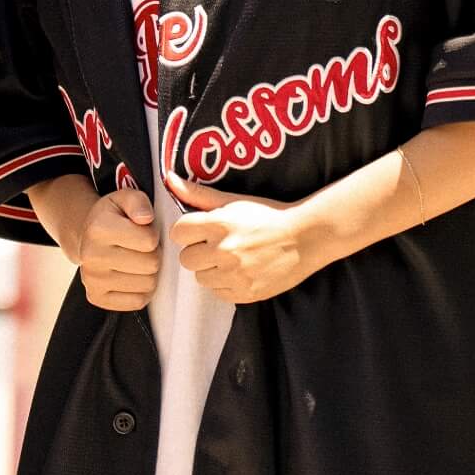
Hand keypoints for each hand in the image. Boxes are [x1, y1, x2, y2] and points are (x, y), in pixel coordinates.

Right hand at [74, 189, 161, 311]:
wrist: (88, 237)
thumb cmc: (113, 218)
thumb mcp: (125, 198)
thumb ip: (138, 202)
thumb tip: (145, 218)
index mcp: (98, 229)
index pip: (150, 241)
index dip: (153, 235)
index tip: (142, 231)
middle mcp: (91, 256)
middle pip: (151, 264)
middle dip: (153, 254)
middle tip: (141, 248)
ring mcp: (92, 280)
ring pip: (147, 284)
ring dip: (149, 273)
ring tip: (136, 260)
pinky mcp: (97, 298)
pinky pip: (137, 301)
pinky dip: (141, 290)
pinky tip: (131, 276)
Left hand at [167, 176, 314, 303]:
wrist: (306, 238)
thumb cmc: (268, 215)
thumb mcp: (234, 201)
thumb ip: (198, 194)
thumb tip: (169, 179)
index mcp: (219, 224)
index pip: (178, 233)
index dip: (188, 231)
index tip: (201, 230)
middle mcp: (224, 250)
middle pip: (186, 259)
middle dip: (198, 252)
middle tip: (218, 245)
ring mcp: (235, 275)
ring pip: (200, 278)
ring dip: (211, 269)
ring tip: (232, 258)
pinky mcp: (245, 294)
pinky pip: (218, 293)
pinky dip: (225, 284)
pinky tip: (241, 271)